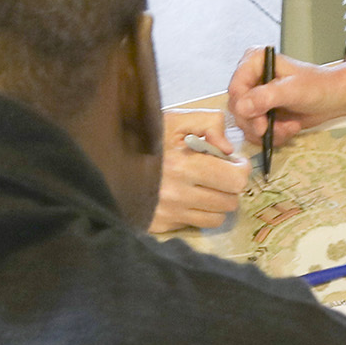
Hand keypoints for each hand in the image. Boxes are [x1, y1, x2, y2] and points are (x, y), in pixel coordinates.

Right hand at [152, 110, 247, 232]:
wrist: (105, 160)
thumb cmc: (143, 136)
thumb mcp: (175, 118)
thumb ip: (209, 123)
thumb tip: (228, 149)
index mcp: (184, 165)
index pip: (235, 179)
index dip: (240, 168)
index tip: (233, 161)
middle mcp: (179, 195)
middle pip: (230, 201)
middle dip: (230, 185)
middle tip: (220, 172)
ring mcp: (170, 213)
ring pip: (217, 217)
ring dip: (218, 201)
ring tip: (205, 185)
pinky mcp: (162, 226)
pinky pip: (197, 224)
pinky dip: (200, 212)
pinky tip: (190, 197)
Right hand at [226, 49, 345, 149]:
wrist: (336, 98)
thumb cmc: (319, 86)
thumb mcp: (294, 90)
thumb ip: (267, 97)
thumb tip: (242, 107)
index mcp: (254, 62)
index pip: (235, 89)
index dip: (245, 109)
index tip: (260, 123)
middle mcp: (251, 78)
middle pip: (238, 110)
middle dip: (258, 124)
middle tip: (275, 128)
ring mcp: (256, 97)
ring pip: (246, 124)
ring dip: (268, 132)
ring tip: (289, 127)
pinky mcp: (262, 113)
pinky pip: (256, 132)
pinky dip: (272, 135)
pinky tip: (289, 128)